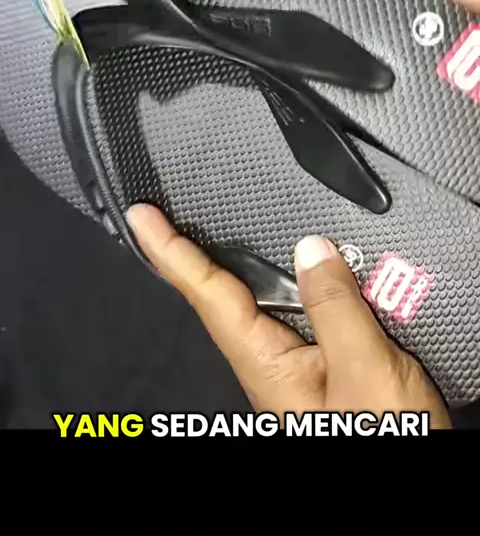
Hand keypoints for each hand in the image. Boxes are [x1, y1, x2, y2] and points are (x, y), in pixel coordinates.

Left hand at [127, 206, 450, 428]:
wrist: (409, 480)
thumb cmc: (385, 434)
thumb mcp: (364, 369)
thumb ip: (336, 308)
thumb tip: (310, 249)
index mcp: (266, 365)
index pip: (209, 295)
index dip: (173, 253)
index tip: (141, 218)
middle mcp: (271, 366)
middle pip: (229, 298)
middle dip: (199, 255)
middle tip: (172, 215)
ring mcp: (295, 370)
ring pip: (269, 306)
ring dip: (254, 267)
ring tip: (233, 232)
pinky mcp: (323, 371)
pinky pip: (302, 318)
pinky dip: (299, 286)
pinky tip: (310, 274)